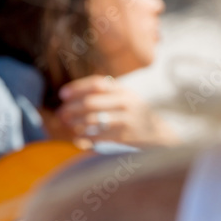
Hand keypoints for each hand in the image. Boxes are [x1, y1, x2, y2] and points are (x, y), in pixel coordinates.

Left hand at [56, 75, 176, 146]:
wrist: (160, 134)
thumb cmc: (135, 115)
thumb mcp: (126, 99)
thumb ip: (106, 94)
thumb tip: (73, 95)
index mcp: (124, 90)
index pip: (97, 83)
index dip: (77, 87)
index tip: (62, 94)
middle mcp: (126, 102)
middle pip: (91, 101)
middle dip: (72, 108)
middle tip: (60, 113)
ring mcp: (126, 119)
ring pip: (92, 119)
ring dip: (75, 122)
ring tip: (67, 124)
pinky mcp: (125, 136)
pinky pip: (98, 136)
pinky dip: (84, 136)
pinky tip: (77, 137)